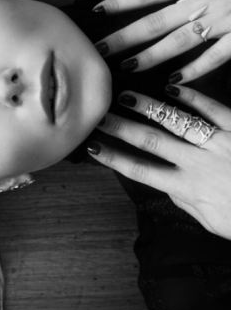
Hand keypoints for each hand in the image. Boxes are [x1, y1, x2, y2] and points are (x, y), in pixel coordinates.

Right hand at [88, 86, 230, 239]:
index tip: (91, 147)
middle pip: (150, 141)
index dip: (113, 158)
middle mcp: (199, 163)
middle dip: (120, 128)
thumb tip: (167, 184)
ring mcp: (219, 144)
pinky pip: (214, 109)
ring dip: (148, 108)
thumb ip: (185, 200)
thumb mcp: (210, 221)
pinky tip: (172, 88)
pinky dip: (193, 97)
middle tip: (98, 115)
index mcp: (188, 188)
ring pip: (176, 121)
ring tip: (126, 96)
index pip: (140, 171)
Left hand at [93, 0, 230, 82]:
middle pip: (153, 24)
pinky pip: (217, 56)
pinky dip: (196, 70)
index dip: (119, 3)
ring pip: (178, 44)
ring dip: (150, 57)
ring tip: (126, 67)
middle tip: (98, 50)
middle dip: (123, 38)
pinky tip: (176, 81)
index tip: (96, 12)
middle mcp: (201, 1)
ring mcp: (222, 21)